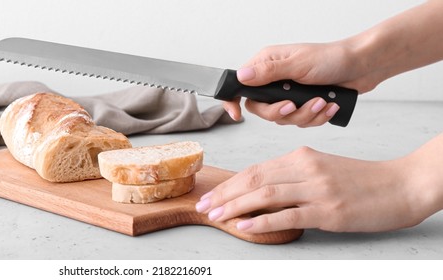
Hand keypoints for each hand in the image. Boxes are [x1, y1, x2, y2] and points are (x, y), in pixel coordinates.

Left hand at [195, 142, 442, 232]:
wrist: (401, 185)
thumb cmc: (362, 180)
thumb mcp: (323, 168)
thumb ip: (293, 174)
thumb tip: (262, 189)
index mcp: (302, 157)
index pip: (256, 169)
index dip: (229, 183)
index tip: (211, 195)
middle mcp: (306, 169)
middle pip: (254, 179)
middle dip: (225, 194)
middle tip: (204, 206)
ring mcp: (317, 189)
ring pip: (266, 194)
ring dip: (236, 206)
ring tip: (216, 216)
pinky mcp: (328, 210)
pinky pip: (289, 214)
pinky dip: (264, 220)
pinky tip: (245, 225)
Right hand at [224, 42, 379, 126]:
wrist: (362, 66)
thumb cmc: (332, 58)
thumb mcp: (297, 64)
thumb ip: (267, 72)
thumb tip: (241, 76)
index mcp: (267, 64)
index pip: (240, 85)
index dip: (234, 101)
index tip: (236, 114)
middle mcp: (275, 80)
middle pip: (262, 109)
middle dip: (281, 112)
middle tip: (294, 105)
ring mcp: (289, 93)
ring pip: (283, 119)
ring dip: (305, 115)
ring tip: (321, 102)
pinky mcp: (304, 104)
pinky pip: (301, 122)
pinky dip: (316, 118)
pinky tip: (329, 106)